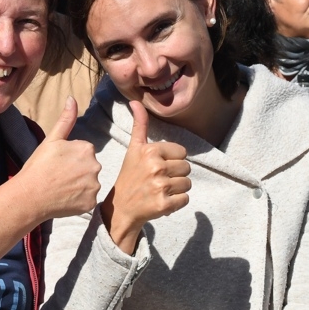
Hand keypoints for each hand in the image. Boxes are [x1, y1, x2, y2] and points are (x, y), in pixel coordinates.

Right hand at [16, 97, 101, 220]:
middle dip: (77, 172)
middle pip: (89, 168)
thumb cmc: (38, 167)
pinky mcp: (91, 202)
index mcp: (87, 148)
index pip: (84, 152)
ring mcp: (94, 186)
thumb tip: (72, 97)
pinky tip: (65, 199)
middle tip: (58, 177)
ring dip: (79, 186)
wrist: (30, 196)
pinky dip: (79, 200)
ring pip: (89, 184)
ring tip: (60, 189)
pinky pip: (88, 199)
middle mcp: (95, 166)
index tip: (57, 164)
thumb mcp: (51, 139)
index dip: (69, 158)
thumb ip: (66, 119)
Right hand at [101, 101, 190, 252]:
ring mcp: (160, 187)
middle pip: (187, 168)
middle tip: (158, 180)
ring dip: (177, 189)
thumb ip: (140, 125)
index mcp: (150, 151)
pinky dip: (176, 203)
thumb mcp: (133, 149)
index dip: (172, 160)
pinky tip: (162, 201)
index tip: (157, 167)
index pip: (182, 152)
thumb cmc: (130, 176)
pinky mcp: (164, 204)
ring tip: (160, 190)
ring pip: (187, 184)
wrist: (121, 208)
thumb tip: (136, 101)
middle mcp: (156, 167)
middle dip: (175, 175)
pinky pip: (185, 199)